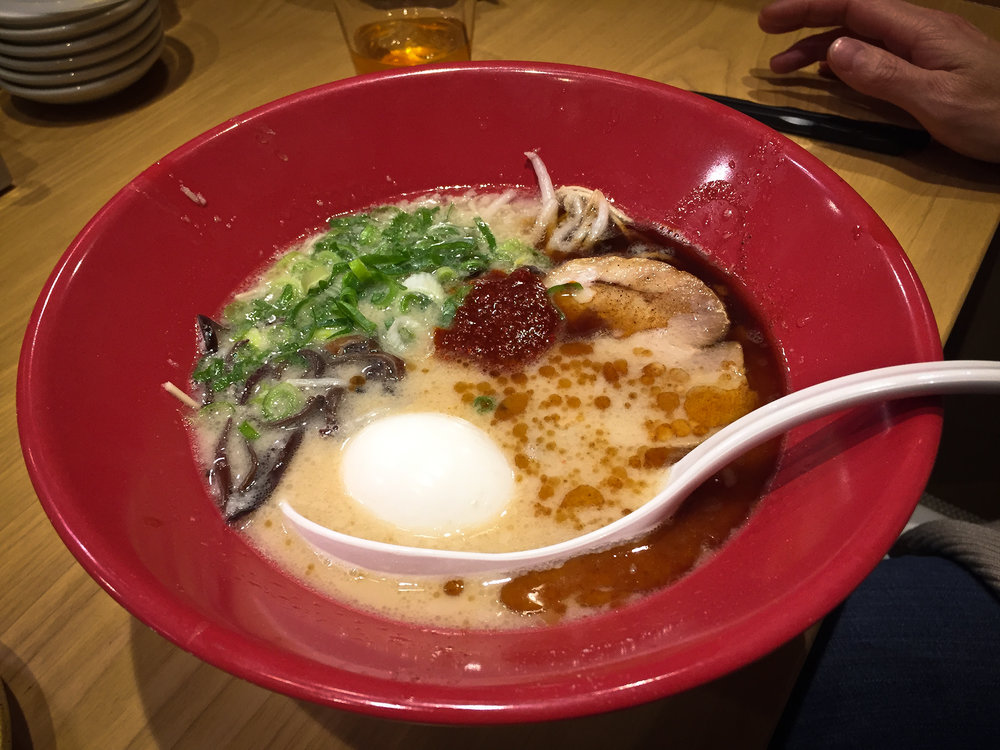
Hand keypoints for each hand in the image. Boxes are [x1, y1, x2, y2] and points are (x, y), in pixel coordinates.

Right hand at [758, 0, 999, 161]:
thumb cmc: (994, 116)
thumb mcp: (936, 100)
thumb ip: (883, 74)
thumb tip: (834, 51)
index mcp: (920, 31)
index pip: (854, 5)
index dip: (809, 7)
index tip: (770, 19)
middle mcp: (920, 32)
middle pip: (854, 16)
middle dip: (807, 20)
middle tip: (767, 35)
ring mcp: (924, 50)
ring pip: (862, 38)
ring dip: (820, 48)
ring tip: (784, 68)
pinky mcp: (927, 69)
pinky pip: (876, 56)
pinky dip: (843, 63)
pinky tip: (827, 77)